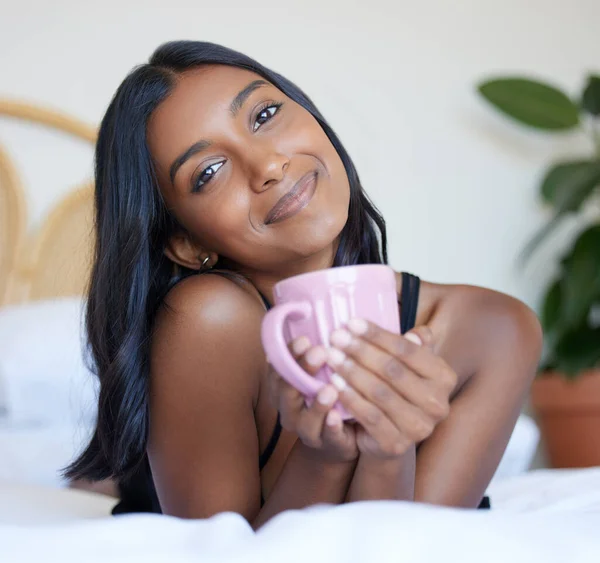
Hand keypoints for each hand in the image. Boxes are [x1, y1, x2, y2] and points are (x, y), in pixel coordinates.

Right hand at [267, 336, 357, 462]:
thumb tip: (322, 313)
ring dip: (315, 403)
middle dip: (301, 370)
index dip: (288, 353)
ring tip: (329, 389)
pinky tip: (337, 417)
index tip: (305, 339)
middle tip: (320, 352)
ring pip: (303, 418)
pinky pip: (326, 437)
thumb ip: (319, 350)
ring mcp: (306, 429)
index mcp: (284, 386)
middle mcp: (289, 408)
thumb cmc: (330, 396)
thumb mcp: (320, 370)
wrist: (340, 440)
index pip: (279, 367)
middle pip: (286, 390)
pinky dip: (329, 427)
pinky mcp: (326, 444)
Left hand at [325, 320, 456, 459]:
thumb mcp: (407, 364)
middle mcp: (437, 404)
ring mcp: (419, 427)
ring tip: (331, 356)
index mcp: (444, 377)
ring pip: (379, 392)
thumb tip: (417, 334)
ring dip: (351, 371)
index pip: (407, 349)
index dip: (377, 335)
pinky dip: (350, 397)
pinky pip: (369, 415)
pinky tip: (333, 382)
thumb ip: (414, 346)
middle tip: (336, 337)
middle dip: (360, 350)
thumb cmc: (396, 389)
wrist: (388, 435)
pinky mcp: (397, 444)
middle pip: (392, 369)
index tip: (351, 323)